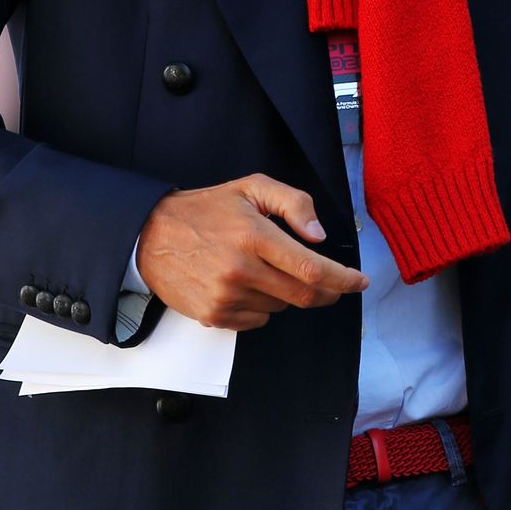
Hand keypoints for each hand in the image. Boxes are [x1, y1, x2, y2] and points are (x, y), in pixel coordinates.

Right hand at [135, 173, 369, 330]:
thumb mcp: (251, 188)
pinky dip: (263, 307)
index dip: (343, 279)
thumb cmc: (206, 209)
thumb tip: (320, 237)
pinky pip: (258, 321)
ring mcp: (226, 297)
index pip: (311, 268)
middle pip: (303, 295)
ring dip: (287, 293)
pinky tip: (246, 285)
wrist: (150, 235)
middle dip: (327, 292)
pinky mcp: (214, 315)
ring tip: (265, 270)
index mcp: (254, 236)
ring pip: (281, 307)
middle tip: (335, 285)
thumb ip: (292, 203)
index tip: (360, 281)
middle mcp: (241, 270)